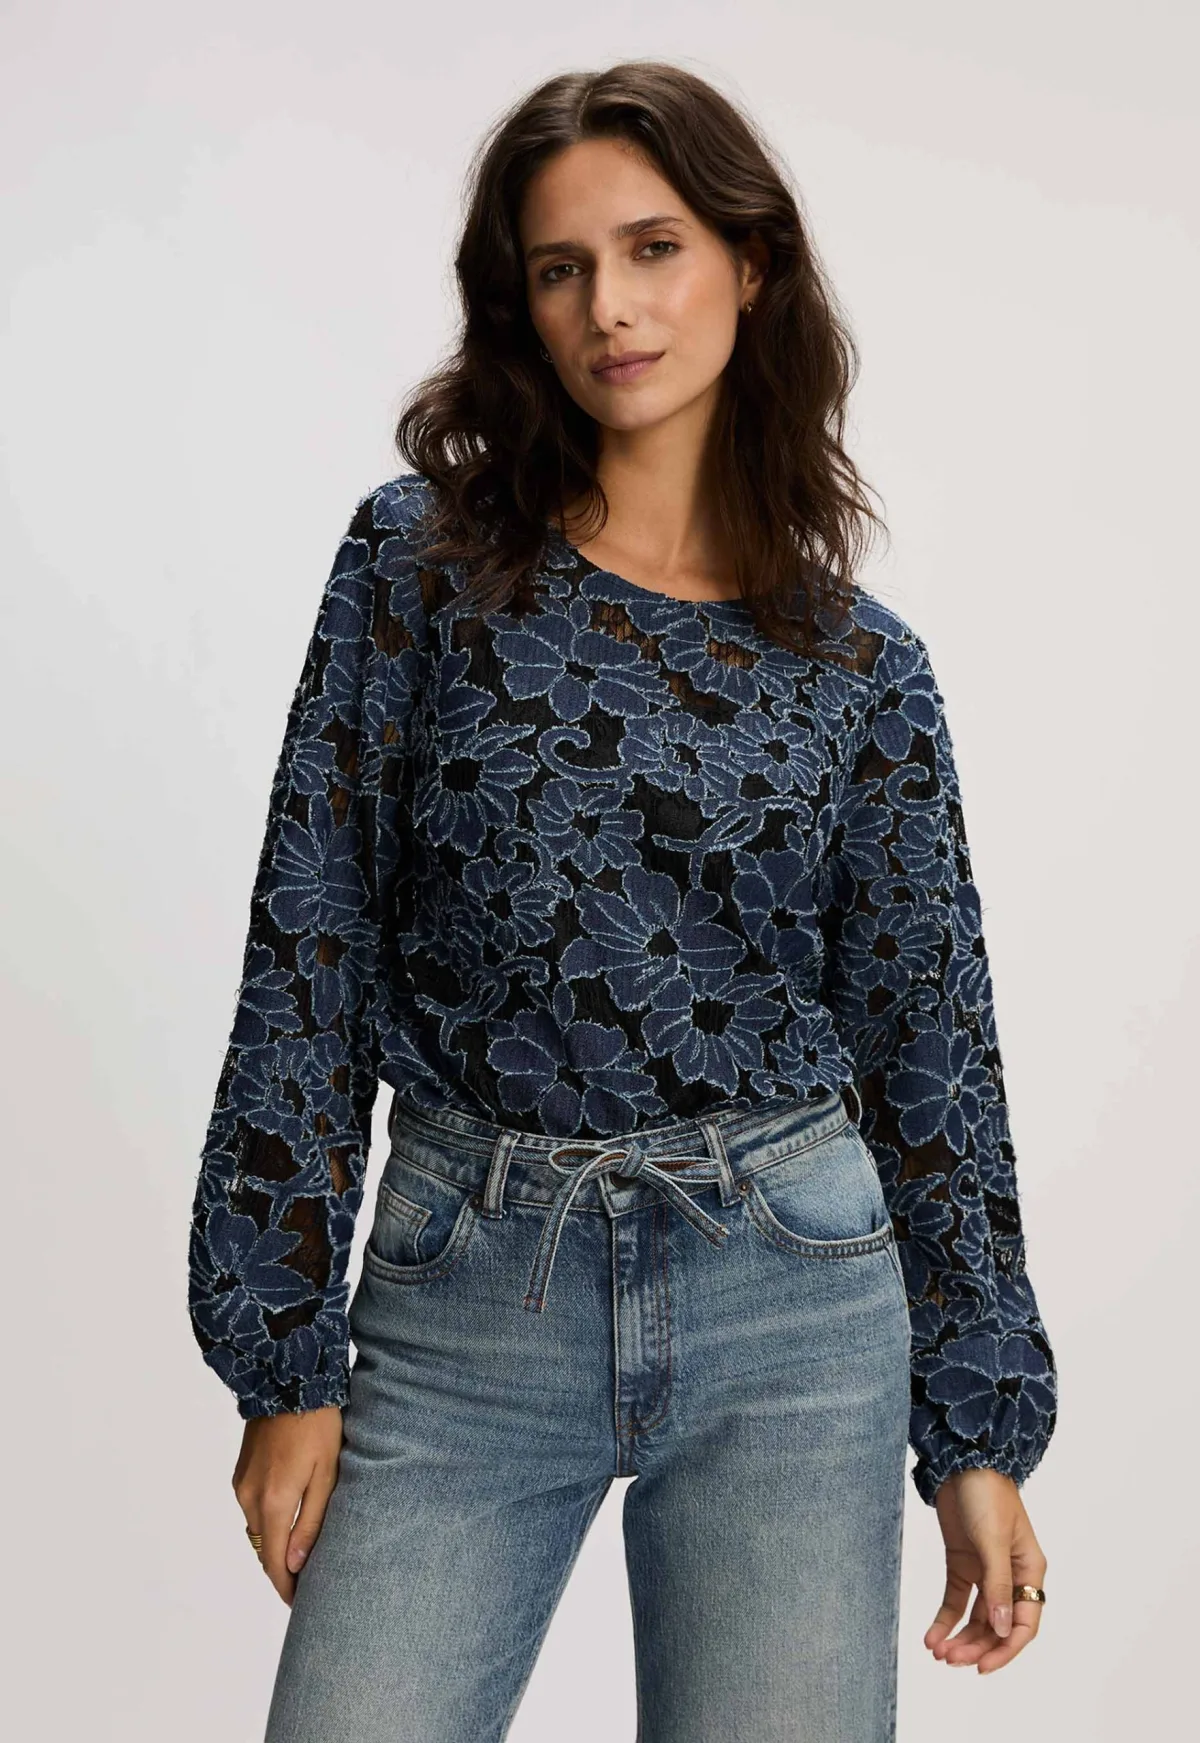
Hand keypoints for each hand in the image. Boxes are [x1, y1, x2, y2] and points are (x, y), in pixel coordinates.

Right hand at [232, 1404, 343, 1605]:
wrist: (288, 1380)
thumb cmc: (318, 1425)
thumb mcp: (327, 1474)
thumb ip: (312, 1522)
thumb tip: (295, 1565)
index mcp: (274, 1502)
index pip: (275, 1563)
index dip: (286, 1588)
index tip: (301, 1605)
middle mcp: (250, 1498)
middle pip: (263, 1551)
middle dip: (281, 1572)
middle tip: (306, 1588)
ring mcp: (241, 1485)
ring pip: (256, 1531)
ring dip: (274, 1547)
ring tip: (300, 1558)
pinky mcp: (240, 1472)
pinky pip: (252, 1510)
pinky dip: (267, 1524)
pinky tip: (287, 1523)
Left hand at [925, 1466, 1047, 1674]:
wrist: (961, 1461)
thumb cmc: (986, 1494)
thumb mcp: (992, 1540)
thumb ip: (997, 1585)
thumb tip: (1001, 1628)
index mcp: (1029, 1571)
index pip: (1024, 1623)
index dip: (1006, 1649)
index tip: (982, 1667)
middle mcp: (1010, 1576)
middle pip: (997, 1626)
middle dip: (976, 1646)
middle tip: (951, 1660)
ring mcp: (985, 1571)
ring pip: (976, 1618)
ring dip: (960, 1638)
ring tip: (939, 1652)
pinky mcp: (962, 1563)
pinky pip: (956, 1601)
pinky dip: (945, 1620)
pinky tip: (931, 1636)